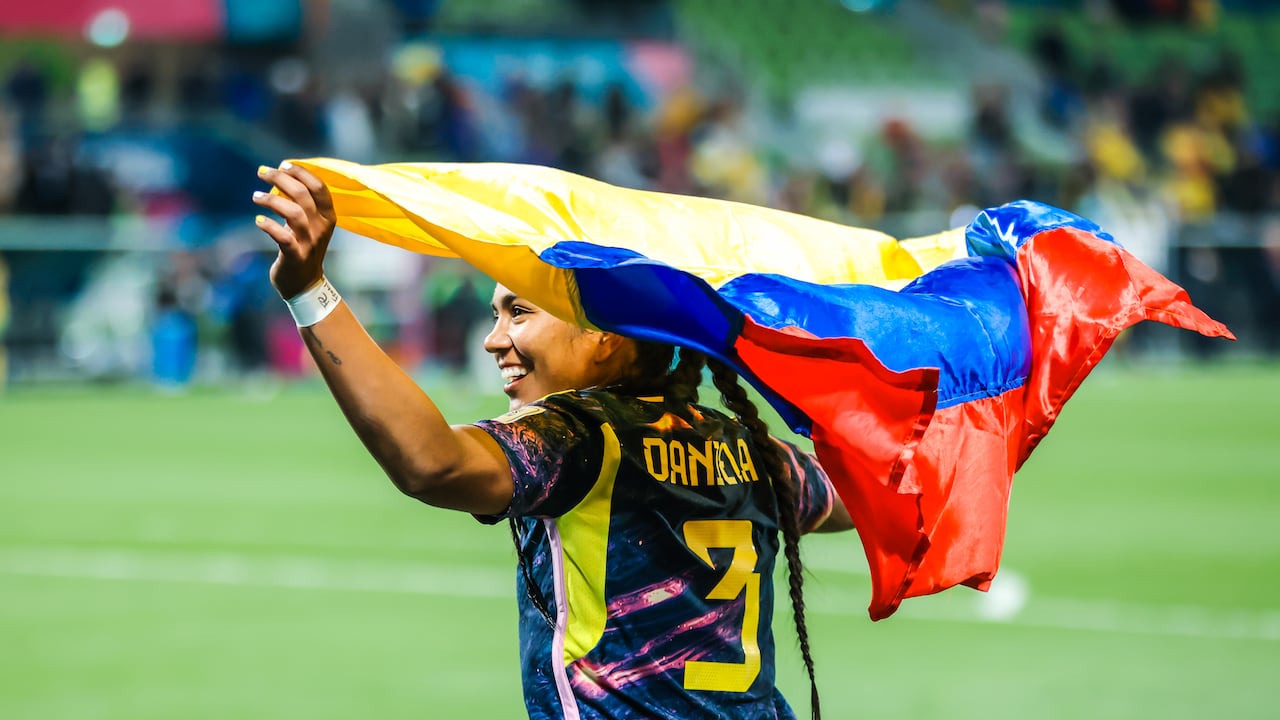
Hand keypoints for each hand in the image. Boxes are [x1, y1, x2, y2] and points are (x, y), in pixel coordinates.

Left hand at [253, 162, 336, 298]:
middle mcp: (321, 228)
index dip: (301, 172)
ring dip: (272, 200)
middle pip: (303, 195)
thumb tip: (281, 177)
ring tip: (255, 196)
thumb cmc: (304, 248)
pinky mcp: (295, 256)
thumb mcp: (310, 225)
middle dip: (281, 179)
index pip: (319, 187)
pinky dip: (268, 226)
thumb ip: (301, 204)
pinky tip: (258, 220)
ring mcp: (309, 243)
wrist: (304, 284)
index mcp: (328, 217)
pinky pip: (282, 237)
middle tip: (262, 172)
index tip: (283, 164)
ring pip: (294, 213)